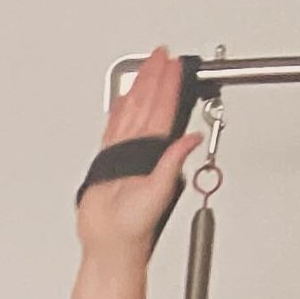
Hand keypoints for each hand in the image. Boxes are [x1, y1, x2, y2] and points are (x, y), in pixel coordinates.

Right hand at [75, 45, 197, 262]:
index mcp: (155, 153)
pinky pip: (114, 131)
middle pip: (150, 105)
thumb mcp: (160, 192)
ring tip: (146, 68)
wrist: (111, 243)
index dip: (168, 85)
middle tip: (161, 55)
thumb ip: (173, 163)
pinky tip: (122, 102)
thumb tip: (192, 138)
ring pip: (134, 114)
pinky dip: (118, 114)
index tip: (171, 63)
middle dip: (156, 78)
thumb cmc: (135, 226)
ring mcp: (126, 156)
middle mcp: (143, 152)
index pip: (163, 110)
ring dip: (140, 90)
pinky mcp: (108, 165)